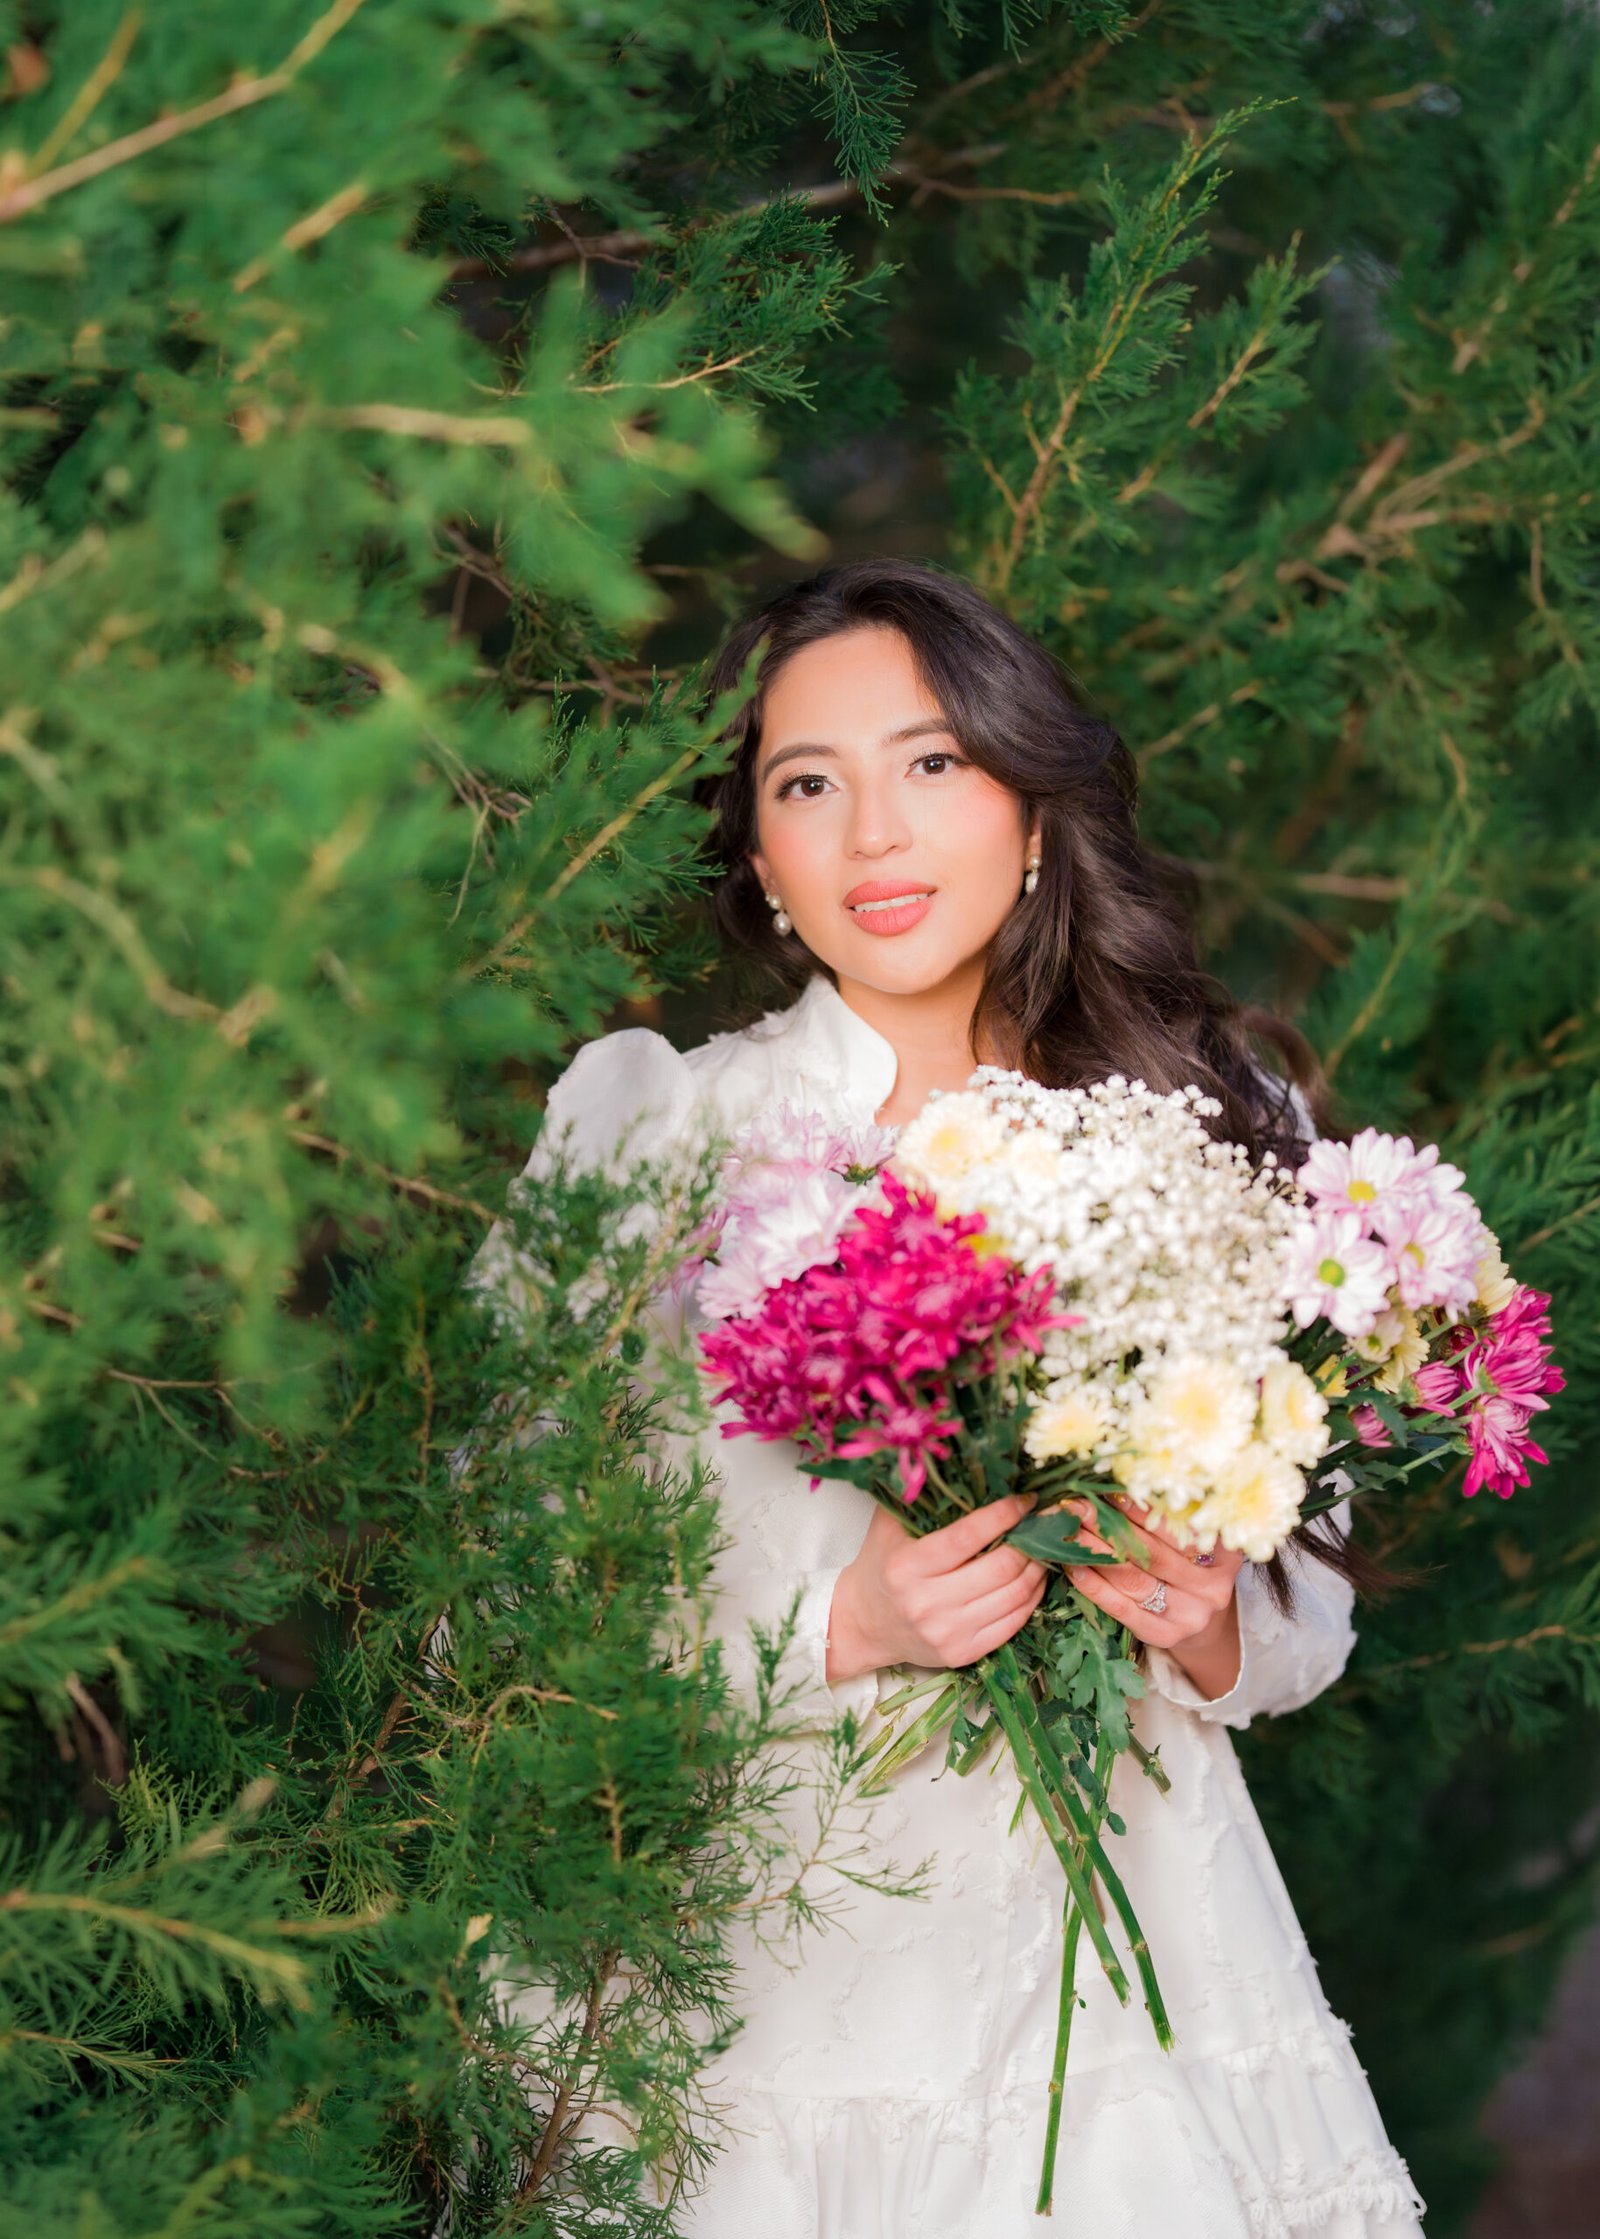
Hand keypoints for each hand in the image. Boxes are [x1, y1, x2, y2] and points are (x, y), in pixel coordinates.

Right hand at [826, 1493, 1047, 1682]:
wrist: (863, 1624)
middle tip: (1044, 1521)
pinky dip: (1031, 1597)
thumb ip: (919, 1496)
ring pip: (1014, 1596)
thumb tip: (960, 1461)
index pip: (967, 1537)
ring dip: (1037, 1568)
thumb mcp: (888, 1526)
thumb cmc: (881, 1566)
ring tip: (1042, 1547)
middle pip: (999, 1568)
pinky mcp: (964, 1653)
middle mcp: (927, 1603)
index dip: (1003, 1516)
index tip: (1026, 1499)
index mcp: (907, 1566)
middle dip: (1030, 1540)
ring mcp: (948, 1632)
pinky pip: (1014, 1623)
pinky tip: (1034, 1578)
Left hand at [1064, 1498, 1244, 1701]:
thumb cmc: (1192, 1570)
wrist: (1203, 1623)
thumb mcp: (1195, 1543)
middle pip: (1152, 1552)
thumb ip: (1172, 1519)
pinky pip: (1125, 1609)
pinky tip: (1074, 1568)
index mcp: (1224, 1555)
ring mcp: (1190, 1615)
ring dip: (1097, 1552)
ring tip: (1070, 1531)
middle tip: (1078, 1505)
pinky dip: (1096, 1587)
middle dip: (1110, 1525)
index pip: (1179, 1528)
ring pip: (1135, 1578)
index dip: (1142, 1509)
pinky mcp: (1166, 1635)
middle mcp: (1211, 1586)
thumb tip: (1119, 1486)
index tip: (1109, 1490)